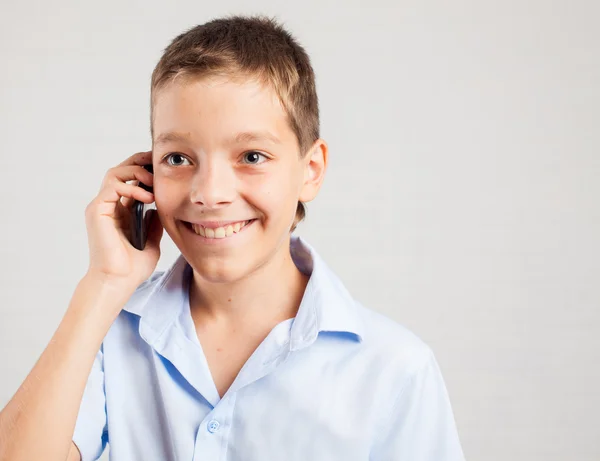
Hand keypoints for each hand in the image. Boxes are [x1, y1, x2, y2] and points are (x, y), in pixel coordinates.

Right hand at [84, 151, 162, 289]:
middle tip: (158, 162)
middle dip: (140, 162)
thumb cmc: (132, 268)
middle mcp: (108, 206)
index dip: (145, 170)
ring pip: (115, 173)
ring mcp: (101, 207)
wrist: (118, 282)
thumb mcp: (152, 241)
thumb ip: (154, 223)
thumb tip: (159, 208)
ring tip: (153, 182)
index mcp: (120, 211)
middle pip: (120, 170)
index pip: (130, 180)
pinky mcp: (97, 211)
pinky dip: (131, 187)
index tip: (164, 169)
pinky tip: (147, 197)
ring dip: (136, 172)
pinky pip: (113, 187)